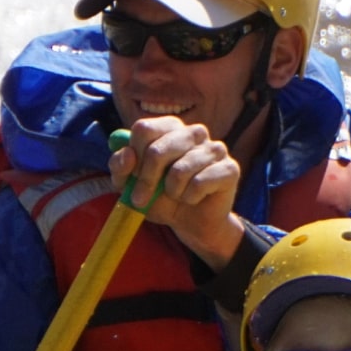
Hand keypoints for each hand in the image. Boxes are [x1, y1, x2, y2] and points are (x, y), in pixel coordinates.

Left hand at [112, 116, 245, 268]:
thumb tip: (128, 154)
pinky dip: (190, 197)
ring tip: (176, 195)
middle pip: (159, 149)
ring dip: (171, 191)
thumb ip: (120, 167)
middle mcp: (194, 132)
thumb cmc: (161, 198)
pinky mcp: (230, 168)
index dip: (134, 155)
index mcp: (169, 128)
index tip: (131, 177)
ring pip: (180, 169)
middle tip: (141, 199)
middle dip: (146, 180)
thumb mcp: (131, 184)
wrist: (191, 222)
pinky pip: (200, 183)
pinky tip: (194, 198)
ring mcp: (215, 148)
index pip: (144, 129)